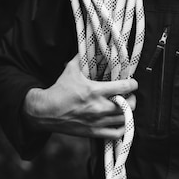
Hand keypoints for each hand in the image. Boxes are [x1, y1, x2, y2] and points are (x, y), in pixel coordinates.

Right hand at [22, 55, 137, 139]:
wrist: (45, 111)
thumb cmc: (59, 89)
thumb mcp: (71, 69)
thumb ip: (84, 57)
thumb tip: (92, 45)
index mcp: (95, 91)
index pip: (124, 87)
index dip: (133, 84)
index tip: (132, 82)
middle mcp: (99, 107)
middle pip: (129, 105)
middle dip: (132, 98)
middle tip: (129, 95)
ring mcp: (97, 121)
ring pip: (125, 119)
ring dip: (128, 112)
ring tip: (125, 107)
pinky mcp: (93, 132)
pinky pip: (116, 133)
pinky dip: (122, 128)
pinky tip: (120, 121)